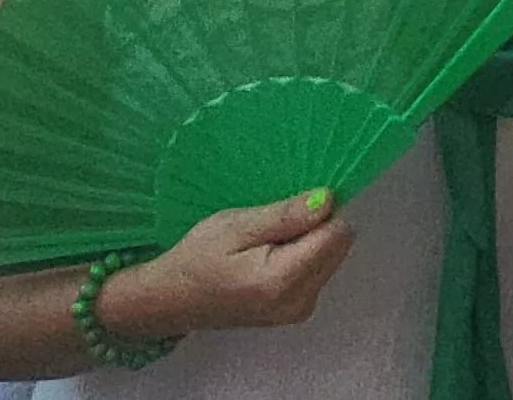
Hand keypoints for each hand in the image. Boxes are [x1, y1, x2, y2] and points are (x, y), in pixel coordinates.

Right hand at [104, 193, 353, 339]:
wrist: (174, 299)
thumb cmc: (198, 257)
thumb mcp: (236, 226)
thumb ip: (285, 216)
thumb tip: (329, 200)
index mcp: (285, 281)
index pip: (336, 234)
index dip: (318, 213)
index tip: (287, 208)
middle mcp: (301, 302)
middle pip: (338, 247)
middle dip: (315, 228)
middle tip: (271, 226)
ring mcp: (300, 311)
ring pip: (332, 258)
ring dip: (309, 242)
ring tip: (266, 242)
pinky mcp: (297, 311)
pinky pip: (318, 271)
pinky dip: (302, 257)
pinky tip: (270, 257)